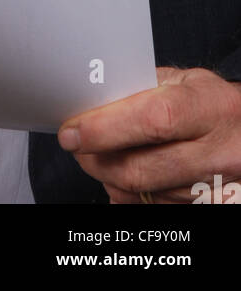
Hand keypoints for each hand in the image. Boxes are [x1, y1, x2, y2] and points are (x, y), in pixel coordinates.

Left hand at [57, 66, 240, 202]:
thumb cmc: (215, 104)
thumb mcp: (188, 81)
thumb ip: (143, 86)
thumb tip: (95, 100)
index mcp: (210, 108)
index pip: (151, 121)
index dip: (105, 128)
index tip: (72, 131)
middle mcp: (218, 152)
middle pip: (142, 169)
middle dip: (96, 159)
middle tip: (76, 146)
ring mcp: (217, 188)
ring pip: (146, 195)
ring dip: (110, 178)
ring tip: (99, 157)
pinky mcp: (211, 208)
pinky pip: (158, 208)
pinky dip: (132, 195)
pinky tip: (124, 178)